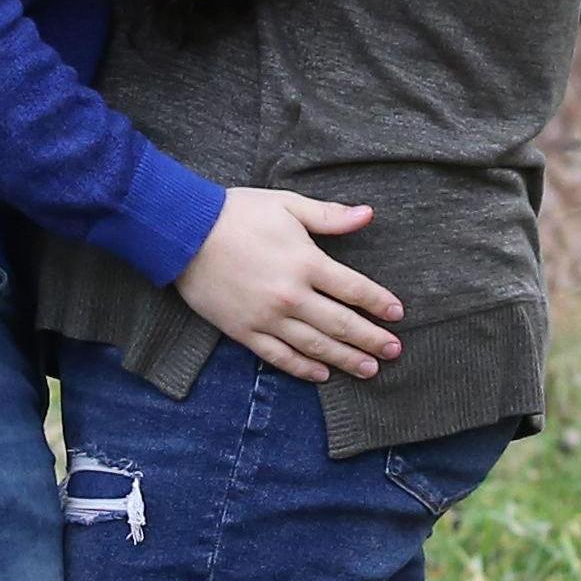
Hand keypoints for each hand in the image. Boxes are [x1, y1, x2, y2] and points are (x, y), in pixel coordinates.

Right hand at [176, 186, 403, 383]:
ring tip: (369, 369)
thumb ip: (329, 216)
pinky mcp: (244, 331)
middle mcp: (291, 295)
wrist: (183, 232)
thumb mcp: (287, 205)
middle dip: (371, 339)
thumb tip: (368, 215)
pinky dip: (303, 368)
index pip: (354, 289)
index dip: (379, 303)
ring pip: (316, 346)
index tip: (397, 314)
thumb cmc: (236, 213)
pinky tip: (322, 374)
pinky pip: (279, 356)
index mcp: (306, 262)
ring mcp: (267, 317)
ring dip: (346, 359)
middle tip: (394, 351)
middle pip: (341, 324)